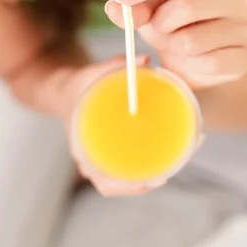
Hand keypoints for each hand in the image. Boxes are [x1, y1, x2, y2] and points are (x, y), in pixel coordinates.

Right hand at [62, 54, 169, 196]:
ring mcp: (101, 160)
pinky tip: (171, 151)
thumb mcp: (93, 73)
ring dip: (154, 171)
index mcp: (83, 147)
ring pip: (129, 177)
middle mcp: (92, 160)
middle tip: (174, 167)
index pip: (105, 181)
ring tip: (181, 153)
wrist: (66, 91)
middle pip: (122, 183)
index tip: (156, 181)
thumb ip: (117, 65)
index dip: (130, 186)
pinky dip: (149, 163)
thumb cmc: (80, 85)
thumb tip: (146, 60)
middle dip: (150, 178)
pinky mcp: (111, 152)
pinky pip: (130, 166)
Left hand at [105, 0, 246, 88]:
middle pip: (186, 6)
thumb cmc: (174, 25)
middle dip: (161, 22)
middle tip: (158, 28)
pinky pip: (207, 63)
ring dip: (173, 47)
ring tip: (177, 44)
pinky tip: (193, 60)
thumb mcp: (150, 12)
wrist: (199, 59)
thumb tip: (113, 6)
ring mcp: (245, 25)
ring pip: (192, 40)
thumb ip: (133, 9)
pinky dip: (190, 65)